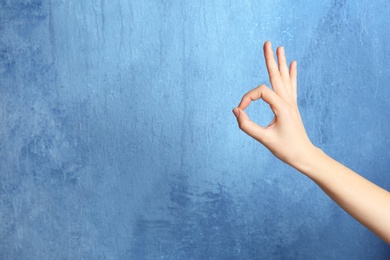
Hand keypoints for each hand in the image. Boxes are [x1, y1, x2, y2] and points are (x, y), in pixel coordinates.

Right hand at [233, 41, 314, 166]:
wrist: (304, 156)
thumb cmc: (286, 149)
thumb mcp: (264, 139)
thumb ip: (247, 125)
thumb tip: (236, 111)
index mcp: (281, 107)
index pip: (260, 92)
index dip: (247, 99)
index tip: (240, 111)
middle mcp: (287, 102)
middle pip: (276, 75)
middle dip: (270, 59)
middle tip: (267, 42)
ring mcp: (291, 103)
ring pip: (284, 78)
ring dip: (281, 63)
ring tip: (280, 47)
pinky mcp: (291, 107)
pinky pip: (292, 87)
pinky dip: (292, 74)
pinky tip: (293, 64)